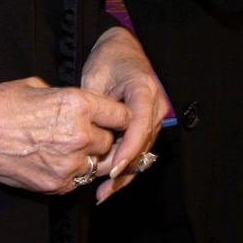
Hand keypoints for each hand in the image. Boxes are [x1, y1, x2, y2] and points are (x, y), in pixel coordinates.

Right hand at [0, 77, 130, 193]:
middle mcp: (79, 134)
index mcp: (77, 104)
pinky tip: (57, 161)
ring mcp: (69, 163)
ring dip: (90, 158)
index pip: (121, 116)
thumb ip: (65, 97)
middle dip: (101, 138)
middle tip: (84, 134)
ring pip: (98, 164)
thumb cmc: (2, 106)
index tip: (112, 119)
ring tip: (70, 149)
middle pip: (110, 142)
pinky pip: (79, 180)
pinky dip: (73, 173)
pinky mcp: (57, 184)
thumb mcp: (37, 87)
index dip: (117, 117)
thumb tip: (76, 104)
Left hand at [80, 26, 169, 201]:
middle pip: (144, 143)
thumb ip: (95, 107)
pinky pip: (140, 147)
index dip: (128, 149)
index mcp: (143, 89)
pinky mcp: (149, 124)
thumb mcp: (95, 79)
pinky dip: (126, 165)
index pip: (139, 124)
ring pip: (143, 150)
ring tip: (104, 193)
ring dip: (125, 172)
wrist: (123, 50)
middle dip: (125, 169)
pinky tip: (111, 182)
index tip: (112, 168)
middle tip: (104, 190)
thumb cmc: (107, 61)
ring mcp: (155, 115)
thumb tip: (87, 136)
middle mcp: (155, 104)